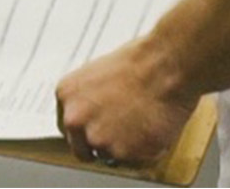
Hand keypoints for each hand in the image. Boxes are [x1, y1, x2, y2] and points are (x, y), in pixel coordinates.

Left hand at [56, 39, 196, 168]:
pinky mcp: (122, 154)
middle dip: (100, 147)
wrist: (163, 68)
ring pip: (110, 157)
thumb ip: (89, 102)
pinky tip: (151, 131)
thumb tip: (94, 119)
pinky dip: (145, 154)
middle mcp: (75, 120)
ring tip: (142, 125)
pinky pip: (134, 164)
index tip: (98, 132)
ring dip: (125, 150)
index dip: (85, 133)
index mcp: (66, 96)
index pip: (68, 128)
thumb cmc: (139, 66)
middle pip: (81, 149)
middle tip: (122, 137)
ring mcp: (97, 139)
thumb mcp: (97, 77)